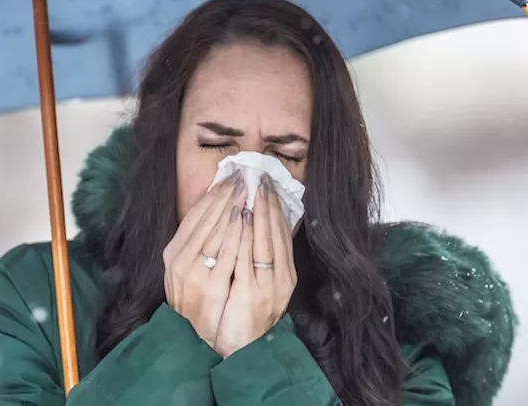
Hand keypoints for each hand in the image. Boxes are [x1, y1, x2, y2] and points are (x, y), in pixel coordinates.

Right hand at [163, 173, 246, 346]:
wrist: (192, 338)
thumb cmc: (194, 300)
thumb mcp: (187, 269)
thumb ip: (197, 244)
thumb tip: (214, 213)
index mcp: (173, 252)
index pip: (193, 216)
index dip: (211, 195)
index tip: (228, 178)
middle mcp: (178, 260)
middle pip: (204, 220)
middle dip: (224, 196)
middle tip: (241, 176)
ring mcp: (193, 273)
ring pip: (214, 232)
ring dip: (231, 208)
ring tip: (246, 189)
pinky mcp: (210, 286)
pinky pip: (226, 254)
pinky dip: (236, 234)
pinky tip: (246, 218)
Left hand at [213, 176, 297, 357]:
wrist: (242, 350)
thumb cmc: (246, 316)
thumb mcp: (260, 285)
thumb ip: (261, 259)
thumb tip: (258, 228)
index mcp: (285, 275)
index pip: (283, 235)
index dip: (276, 209)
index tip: (268, 186)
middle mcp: (281, 280)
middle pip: (277, 235)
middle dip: (269, 205)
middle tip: (261, 178)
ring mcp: (268, 287)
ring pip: (265, 243)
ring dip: (259, 214)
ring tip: (252, 190)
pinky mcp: (252, 295)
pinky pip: (249, 259)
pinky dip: (247, 236)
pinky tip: (243, 218)